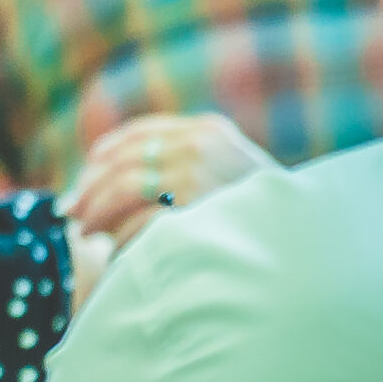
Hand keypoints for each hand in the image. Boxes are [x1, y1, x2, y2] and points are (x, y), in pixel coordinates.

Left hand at [62, 112, 278, 248]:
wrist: (311, 244)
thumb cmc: (265, 218)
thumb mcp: (230, 174)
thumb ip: (187, 164)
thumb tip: (116, 173)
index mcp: (207, 131)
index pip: (138, 134)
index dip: (102, 157)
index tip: (84, 178)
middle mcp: (201, 144)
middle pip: (122, 162)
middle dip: (90, 189)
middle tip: (71, 213)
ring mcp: (197, 174)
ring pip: (123, 188)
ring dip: (97, 212)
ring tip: (86, 232)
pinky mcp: (194, 209)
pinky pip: (139, 221)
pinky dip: (121, 237)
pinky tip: (114, 251)